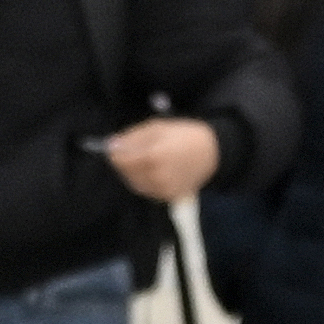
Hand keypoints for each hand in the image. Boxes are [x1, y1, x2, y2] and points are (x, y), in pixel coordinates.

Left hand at [106, 112, 220, 209]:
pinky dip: (145, 182)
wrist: (212, 152)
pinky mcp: (170, 197)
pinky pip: (148, 191)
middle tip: (129, 153)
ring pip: (136, 185)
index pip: (121, 160)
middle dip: (124, 163)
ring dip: (133, 173)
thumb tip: (111, 144)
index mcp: (154, 155)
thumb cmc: (184, 134)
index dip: (114, 153)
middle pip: (126, 174)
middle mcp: (157, 176)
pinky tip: (153, 171)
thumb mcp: (157, 127)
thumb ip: (132, 136)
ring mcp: (164, 189)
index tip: (115, 146)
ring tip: (143, 161)